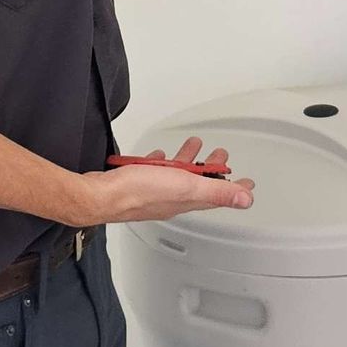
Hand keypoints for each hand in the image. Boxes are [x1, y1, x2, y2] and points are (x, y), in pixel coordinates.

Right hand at [77, 139, 256, 224]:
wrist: (99, 195)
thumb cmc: (137, 193)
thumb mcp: (186, 188)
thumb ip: (217, 192)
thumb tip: (246, 199)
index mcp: (187, 200)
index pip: (218, 196)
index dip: (235, 188)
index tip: (248, 183)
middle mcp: (171, 199)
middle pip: (198, 184)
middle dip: (212, 169)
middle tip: (221, 156)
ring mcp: (153, 193)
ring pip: (177, 176)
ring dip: (188, 161)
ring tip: (194, 147)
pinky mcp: (136, 185)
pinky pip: (154, 174)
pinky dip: (162, 165)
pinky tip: (159, 158)